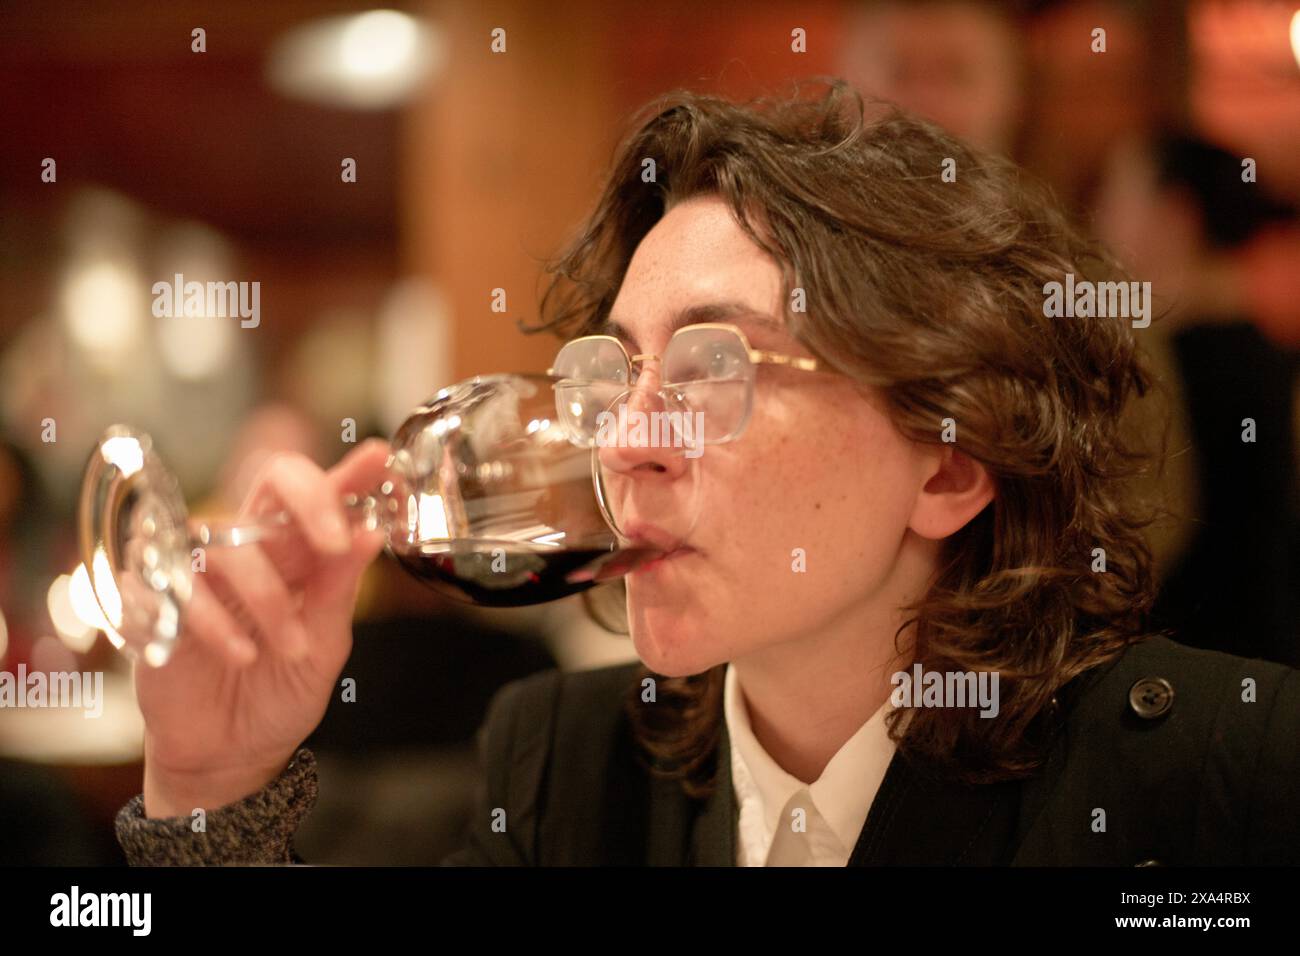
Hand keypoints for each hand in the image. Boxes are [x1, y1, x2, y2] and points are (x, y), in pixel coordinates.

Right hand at [134, 439, 390, 817]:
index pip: (313, 494)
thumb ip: (340, 590)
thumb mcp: (325, 645)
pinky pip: (174, 590)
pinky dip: (213, 623)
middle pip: (268, 488)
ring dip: (267, 599)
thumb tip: (372, 533)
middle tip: (338, 544)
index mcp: (290, 552)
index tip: (378, 458)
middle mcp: (243, 549)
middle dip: (311, 507)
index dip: (345, 473)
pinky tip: (240, 654)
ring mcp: (193, 572)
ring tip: (290, 648)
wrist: (230, 755)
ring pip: (227, 547)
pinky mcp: (150, 605)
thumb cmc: (279, 691)